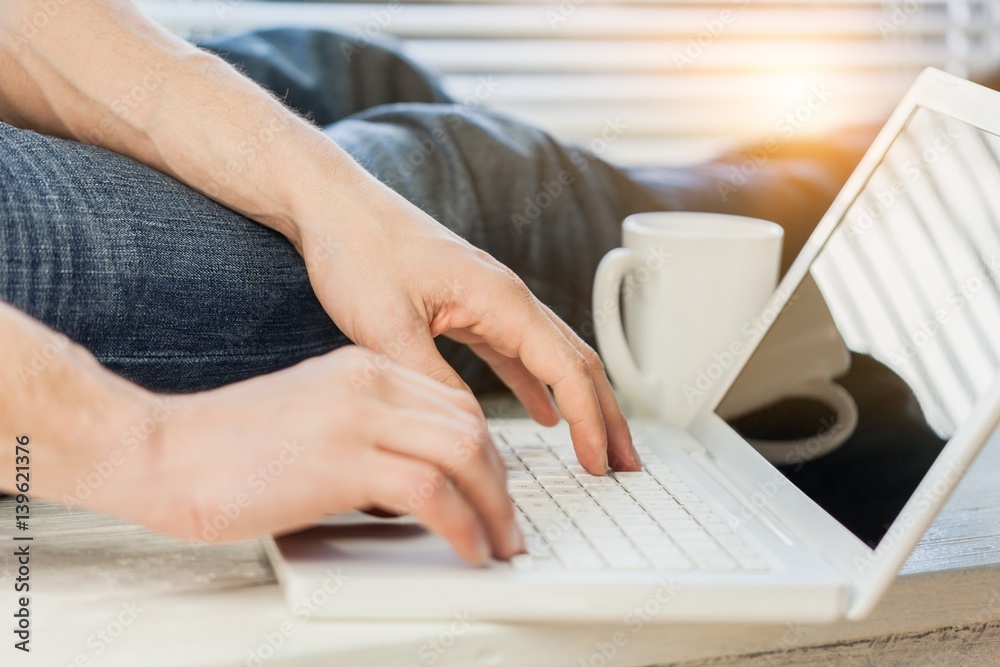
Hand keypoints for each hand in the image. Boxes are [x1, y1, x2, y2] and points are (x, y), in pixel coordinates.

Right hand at [135, 347, 520, 563]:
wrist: (160, 451)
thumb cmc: (223, 447)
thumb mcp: (312, 418)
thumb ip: (364, 434)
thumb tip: (409, 481)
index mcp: (362, 368)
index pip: (453, 403)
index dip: (487, 451)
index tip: (495, 487)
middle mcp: (368, 383)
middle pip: (470, 425)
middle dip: (501, 481)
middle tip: (508, 523)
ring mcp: (357, 417)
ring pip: (465, 451)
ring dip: (494, 506)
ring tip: (499, 543)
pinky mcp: (343, 461)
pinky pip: (433, 491)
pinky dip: (464, 525)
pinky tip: (468, 549)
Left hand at [297, 180, 639, 473]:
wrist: (333, 207)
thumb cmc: (358, 250)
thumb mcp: (388, 327)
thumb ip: (432, 381)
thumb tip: (466, 431)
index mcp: (501, 299)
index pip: (566, 368)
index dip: (590, 420)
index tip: (599, 462)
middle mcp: (507, 298)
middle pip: (577, 362)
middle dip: (607, 415)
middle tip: (624, 463)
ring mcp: (491, 302)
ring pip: (553, 359)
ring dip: (580, 404)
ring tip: (596, 447)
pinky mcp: (469, 309)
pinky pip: (519, 355)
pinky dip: (538, 388)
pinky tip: (542, 414)